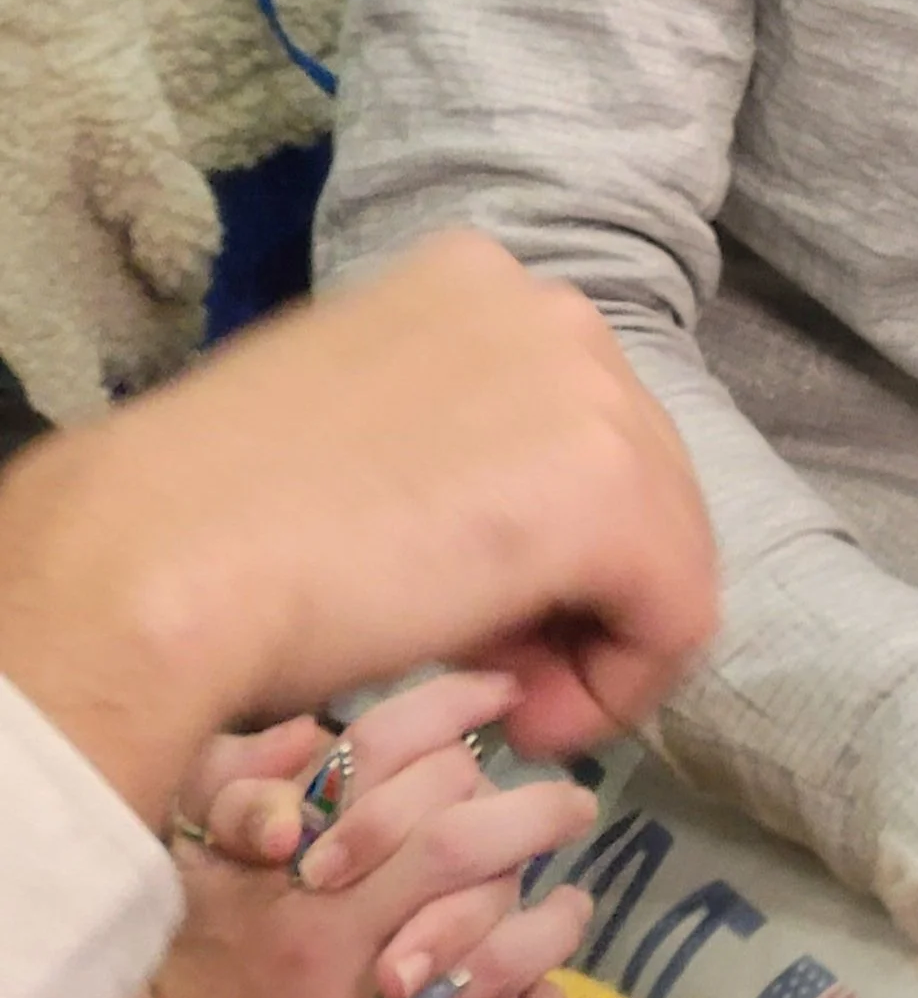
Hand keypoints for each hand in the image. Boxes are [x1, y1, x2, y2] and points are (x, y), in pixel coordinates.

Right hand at [0, 229, 719, 823]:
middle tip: (487, 666)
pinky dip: (617, 687)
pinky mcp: (610, 486)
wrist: (161, 563)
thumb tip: (512, 532)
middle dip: (572, 587)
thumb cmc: (217, 517)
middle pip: (632, 474)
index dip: (535, 536)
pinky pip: (677, 613)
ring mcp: (589, 385)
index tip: (466, 607)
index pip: (569, 420)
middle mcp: (551, 306)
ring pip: (665, 543)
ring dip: (588, 637)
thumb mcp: (360, 438)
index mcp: (478, 281)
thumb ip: (452, 450)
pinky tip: (521, 716)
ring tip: (493, 689)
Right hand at [90, 671, 597, 997]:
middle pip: (452, 845)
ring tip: (572, 902)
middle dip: (530, 812)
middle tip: (575, 802)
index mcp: (290, 855)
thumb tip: (307, 730)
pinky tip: (544, 993)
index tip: (506, 693)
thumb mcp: (199, 847)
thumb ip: (246, 775)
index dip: (454, 708)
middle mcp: (327, 924)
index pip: (382, 754)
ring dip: (548, 922)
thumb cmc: (198, 947)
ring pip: (486, 950)